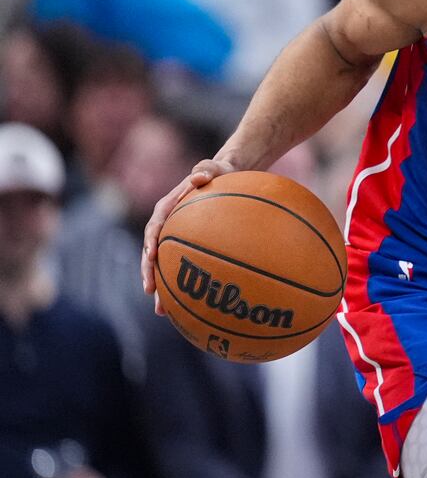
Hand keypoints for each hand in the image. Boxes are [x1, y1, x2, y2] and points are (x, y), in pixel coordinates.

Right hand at [142, 157, 242, 313]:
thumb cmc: (219, 172)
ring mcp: (176, 238)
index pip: (154, 227)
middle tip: (151, 290)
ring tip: (162, 310)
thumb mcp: (213, 167)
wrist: (225, 178)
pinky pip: (182, 268)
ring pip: (165, 266)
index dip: (150, 242)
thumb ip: (206, 169)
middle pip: (153, 252)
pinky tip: (188, 307)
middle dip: (149, 273)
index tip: (151, 256)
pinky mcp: (188, 247)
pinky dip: (182, 286)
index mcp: (167, 208)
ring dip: (162, 287)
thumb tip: (199, 175)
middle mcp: (167, 226)